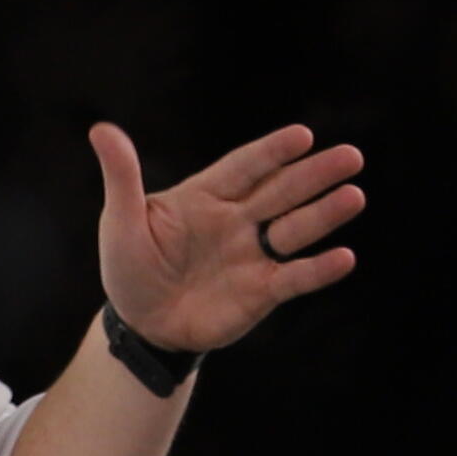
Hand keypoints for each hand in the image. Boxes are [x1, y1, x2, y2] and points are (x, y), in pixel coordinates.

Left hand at [91, 122, 364, 361]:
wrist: (142, 326)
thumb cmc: (129, 268)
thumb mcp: (119, 221)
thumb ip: (122, 177)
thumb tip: (102, 129)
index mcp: (207, 196)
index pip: (245, 167)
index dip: (273, 152)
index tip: (303, 136)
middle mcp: (237, 221)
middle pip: (281, 192)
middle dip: (315, 175)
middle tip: (351, 156)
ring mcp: (252, 255)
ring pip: (295, 230)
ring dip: (324, 215)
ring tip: (354, 196)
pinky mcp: (261, 292)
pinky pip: (293, 278)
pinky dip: (318, 270)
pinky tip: (344, 257)